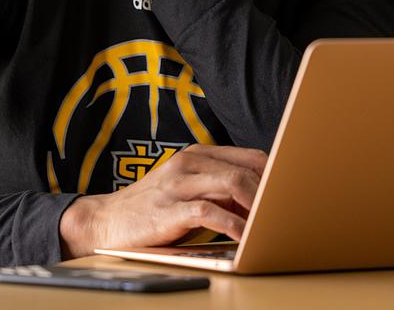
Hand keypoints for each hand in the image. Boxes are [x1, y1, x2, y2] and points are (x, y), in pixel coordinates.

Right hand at [58, 144, 267, 257]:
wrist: (104, 221)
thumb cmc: (152, 210)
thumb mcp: (187, 190)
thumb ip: (218, 190)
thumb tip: (260, 203)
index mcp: (196, 155)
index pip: (250, 156)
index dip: (273, 176)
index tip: (289, 196)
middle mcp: (188, 163)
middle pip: (245, 169)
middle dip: (270, 192)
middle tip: (286, 214)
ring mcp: (177, 185)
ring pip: (231, 184)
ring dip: (256, 206)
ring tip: (270, 224)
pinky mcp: (168, 209)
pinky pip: (209, 212)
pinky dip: (232, 225)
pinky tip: (244, 237)